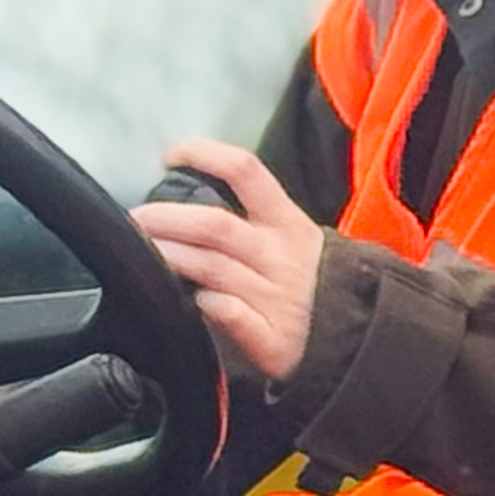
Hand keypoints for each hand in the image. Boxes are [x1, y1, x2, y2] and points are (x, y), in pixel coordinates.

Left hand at [132, 139, 324, 386]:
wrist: (359, 340)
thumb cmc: (311, 286)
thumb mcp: (296, 242)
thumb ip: (251, 223)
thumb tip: (189, 202)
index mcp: (288, 224)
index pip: (245, 172)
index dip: (205, 155)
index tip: (170, 157)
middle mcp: (281, 257)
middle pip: (215, 225)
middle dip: (166, 218)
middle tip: (135, 220)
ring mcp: (278, 298)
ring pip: (212, 268)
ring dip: (170, 257)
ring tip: (141, 254)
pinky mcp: (273, 339)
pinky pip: (231, 314)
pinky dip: (208, 304)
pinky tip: (191, 300)